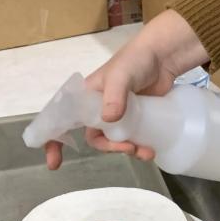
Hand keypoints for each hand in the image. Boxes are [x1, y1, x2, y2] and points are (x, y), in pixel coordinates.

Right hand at [45, 10, 206, 168]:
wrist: (164, 57)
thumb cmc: (136, 60)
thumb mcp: (121, 76)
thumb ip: (114, 96)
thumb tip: (108, 120)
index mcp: (85, 97)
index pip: (63, 120)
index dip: (55, 142)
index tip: (55, 163)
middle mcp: (98, 108)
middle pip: (95, 137)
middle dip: (109, 147)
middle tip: (129, 148)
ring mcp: (118, 115)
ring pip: (115, 141)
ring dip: (127, 150)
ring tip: (146, 152)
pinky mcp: (136, 119)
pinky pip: (132, 139)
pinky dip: (139, 147)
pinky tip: (151, 149)